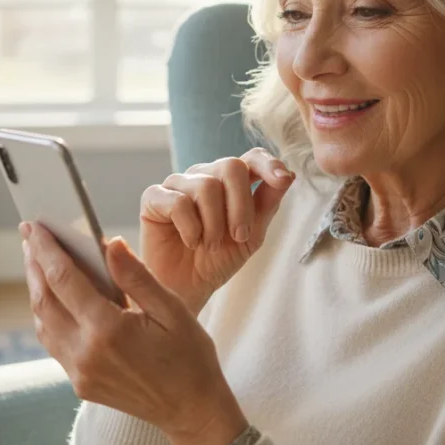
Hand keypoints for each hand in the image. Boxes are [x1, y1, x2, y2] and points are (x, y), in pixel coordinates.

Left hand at [21, 222, 248, 444]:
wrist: (192, 411)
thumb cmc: (190, 358)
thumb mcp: (172, 310)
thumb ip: (136, 276)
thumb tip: (109, 244)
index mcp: (109, 331)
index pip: (64, 279)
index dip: (46, 250)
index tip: (34, 227)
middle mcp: (86, 354)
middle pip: (44, 301)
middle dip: (34, 265)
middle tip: (29, 237)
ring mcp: (80, 373)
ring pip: (42, 324)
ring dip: (37, 290)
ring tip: (38, 263)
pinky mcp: (80, 384)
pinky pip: (54, 343)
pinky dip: (48, 316)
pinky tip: (55, 298)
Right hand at [140, 148, 294, 313]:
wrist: (187, 288)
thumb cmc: (218, 259)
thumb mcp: (252, 235)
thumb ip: (268, 203)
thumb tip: (289, 174)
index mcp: (231, 181)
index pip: (252, 157)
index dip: (268, 163)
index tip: (282, 180)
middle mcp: (205, 175)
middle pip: (231, 166)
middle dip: (241, 206)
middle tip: (239, 236)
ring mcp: (178, 184)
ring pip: (206, 186)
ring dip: (214, 224)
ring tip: (211, 245)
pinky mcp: (154, 197)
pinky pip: (178, 202)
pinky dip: (190, 228)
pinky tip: (190, 242)